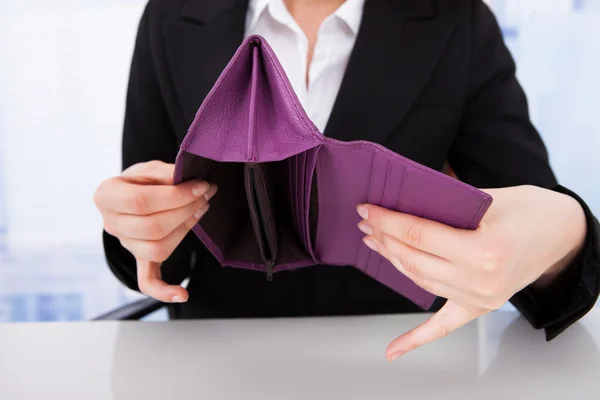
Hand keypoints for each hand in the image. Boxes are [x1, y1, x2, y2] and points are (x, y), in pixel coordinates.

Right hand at [94, 161, 216, 302]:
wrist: (131, 195)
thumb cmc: (141, 181)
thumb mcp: (149, 168)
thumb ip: (166, 173)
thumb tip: (191, 182)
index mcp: (107, 196)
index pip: (142, 202)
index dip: (176, 196)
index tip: (202, 186)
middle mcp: (111, 224)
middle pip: (152, 227)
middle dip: (186, 211)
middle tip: (206, 195)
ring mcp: (126, 245)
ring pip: (157, 248)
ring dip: (185, 230)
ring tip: (201, 210)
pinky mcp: (140, 258)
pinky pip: (147, 280)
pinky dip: (164, 291)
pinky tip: (182, 294)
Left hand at [356, 185, 585, 360]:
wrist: (563, 235)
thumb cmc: (531, 211)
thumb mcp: (489, 197)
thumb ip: (445, 203)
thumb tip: (402, 202)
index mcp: (483, 249)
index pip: (418, 234)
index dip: (387, 220)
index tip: (368, 209)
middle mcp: (480, 279)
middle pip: (413, 259)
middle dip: (384, 238)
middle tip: (366, 222)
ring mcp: (480, 298)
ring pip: (419, 281)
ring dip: (393, 261)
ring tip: (375, 242)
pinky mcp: (480, 307)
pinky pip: (443, 326)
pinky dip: (416, 338)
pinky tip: (393, 349)